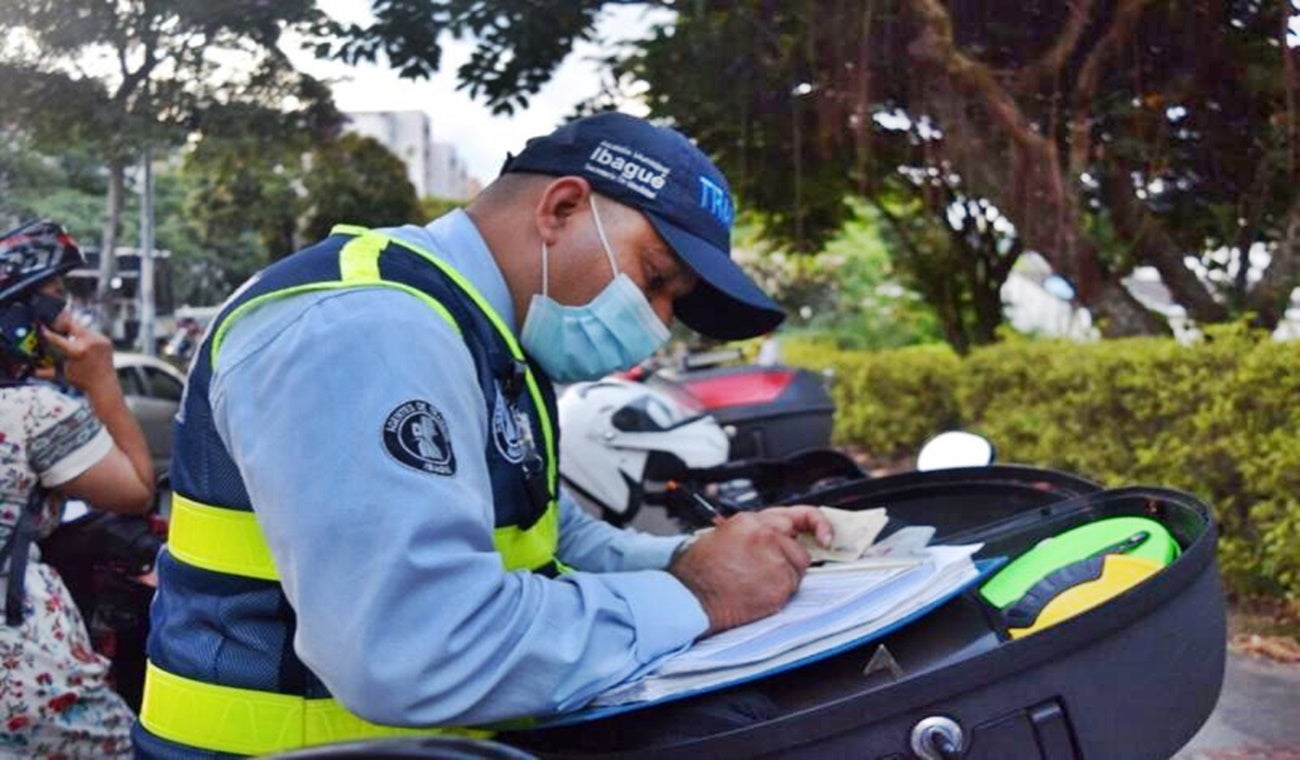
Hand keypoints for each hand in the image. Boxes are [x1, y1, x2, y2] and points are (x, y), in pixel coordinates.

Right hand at [40, 321, 118, 395]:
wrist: (104, 385)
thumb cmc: (82, 381)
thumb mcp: (62, 373)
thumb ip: (45, 370)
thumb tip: (29, 370)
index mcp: (77, 351)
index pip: (56, 337)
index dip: (46, 331)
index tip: (40, 327)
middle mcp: (89, 343)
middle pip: (71, 324)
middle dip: (61, 324)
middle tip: (54, 325)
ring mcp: (100, 340)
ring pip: (81, 328)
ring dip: (73, 330)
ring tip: (67, 335)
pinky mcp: (106, 340)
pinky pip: (91, 333)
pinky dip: (84, 336)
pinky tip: (80, 341)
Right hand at [669, 506, 832, 635]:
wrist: (688, 597)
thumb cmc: (697, 571)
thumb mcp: (722, 536)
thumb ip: (753, 533)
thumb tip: (776, 538)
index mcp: (750, 521)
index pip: (795, 517)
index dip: (816, 525)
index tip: (826, 535)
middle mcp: (766, 536)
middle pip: (799, 548)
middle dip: (789, 560)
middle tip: (771, 571)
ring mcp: (774, 560)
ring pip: (797, 570)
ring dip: (782, 578)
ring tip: (753, 583)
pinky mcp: (779, 585)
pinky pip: (792, 589)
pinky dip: (778, 594)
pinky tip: (755, 594)